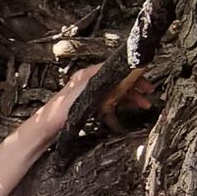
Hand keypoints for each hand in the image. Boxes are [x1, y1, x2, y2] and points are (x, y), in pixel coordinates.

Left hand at [40, 64, 154, 132]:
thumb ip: (105, 79)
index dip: (133, 73)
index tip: (146, 79)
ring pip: (115, 92)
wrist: (47, 127)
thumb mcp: (88, 90)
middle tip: (149, 94)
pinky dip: (120, 105)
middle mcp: (89, 82)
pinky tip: (127, 111)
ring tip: (143, 104)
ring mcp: (88, 94)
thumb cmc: (62, 110)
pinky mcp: (87, 106)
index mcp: (89, 74)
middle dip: (135, 87)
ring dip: (130, 97)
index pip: (117, 68)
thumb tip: (124, 72)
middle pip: (118, 80)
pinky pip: (108, 103)